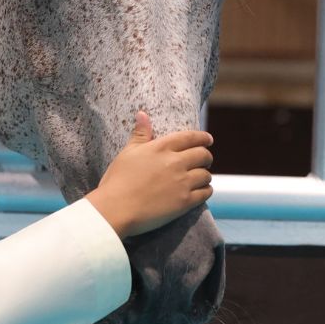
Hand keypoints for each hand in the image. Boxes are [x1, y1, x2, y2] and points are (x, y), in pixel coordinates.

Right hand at [85, 111, 213, 237]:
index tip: (208, 139)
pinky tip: (201, 191)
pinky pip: (205, 193)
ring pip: (206, 175)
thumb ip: (140, 134)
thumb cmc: (118, 180)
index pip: (190, 137)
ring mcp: (182, 182)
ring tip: (200, 177)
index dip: (202, 138)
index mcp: (161, 148)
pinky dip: (206, 190)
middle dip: (205, 156)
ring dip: (205, 175)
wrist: (116, 209)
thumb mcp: (127, 153)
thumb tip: (142, 114)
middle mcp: (175, 162)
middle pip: (203, 155)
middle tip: (203, 160)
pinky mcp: (185, 202)